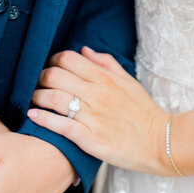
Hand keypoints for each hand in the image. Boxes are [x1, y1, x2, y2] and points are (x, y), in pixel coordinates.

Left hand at [28, 47, 167, 174]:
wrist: (161, 142)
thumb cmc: (145, 111)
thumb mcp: (129, 80)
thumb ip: (106, 63)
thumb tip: (84, 50)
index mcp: (105, 78)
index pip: (68, 59)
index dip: (53, 60)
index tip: (50, 67)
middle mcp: (97, 94)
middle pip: (55, 76)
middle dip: (40, 77)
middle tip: (37, 83)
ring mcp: (92, 116)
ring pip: (53, 99)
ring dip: (37, 97)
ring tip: (33, 100)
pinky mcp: (90, 138)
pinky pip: (59, 125)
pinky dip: (42, 119)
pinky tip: (32, 115)